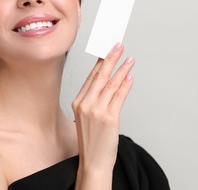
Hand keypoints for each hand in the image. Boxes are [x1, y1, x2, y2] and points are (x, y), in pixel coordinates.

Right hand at [72, 43, 134, 188]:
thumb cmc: (90, 140)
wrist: (93, 161)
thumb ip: (94, 100)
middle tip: (118, 46)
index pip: (90, 77)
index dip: (99, 62)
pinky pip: (119, 97)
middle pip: (99, 76)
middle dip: (110, 58)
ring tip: (129, 59)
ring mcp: (96, 111)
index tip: (105, 50)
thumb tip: (109, 83)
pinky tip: (130, 77)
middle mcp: (85, 104)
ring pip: (110, 84)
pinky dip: (125, 85)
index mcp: (77, 102)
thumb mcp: (86, 117)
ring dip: (122, 69)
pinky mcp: (109, 118)